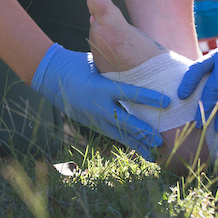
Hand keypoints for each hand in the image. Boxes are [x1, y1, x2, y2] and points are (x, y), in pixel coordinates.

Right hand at [30, 43, 169, 159]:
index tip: (167, 102)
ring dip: (136, 143)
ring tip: (152, 154)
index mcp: (101, 87)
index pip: (130, 94)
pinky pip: (110, 133)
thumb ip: (116, 72)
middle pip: (124, 122)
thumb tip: (139, 69)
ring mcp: (92, 117)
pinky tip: (136, 147)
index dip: (149, 98)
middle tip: (160, 141)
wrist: (50, 76)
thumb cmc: (77, 65)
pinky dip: (124, 140)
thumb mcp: (98, 64)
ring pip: (118, 133)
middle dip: (143, 133)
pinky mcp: (90, 122)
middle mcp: (97, 106)